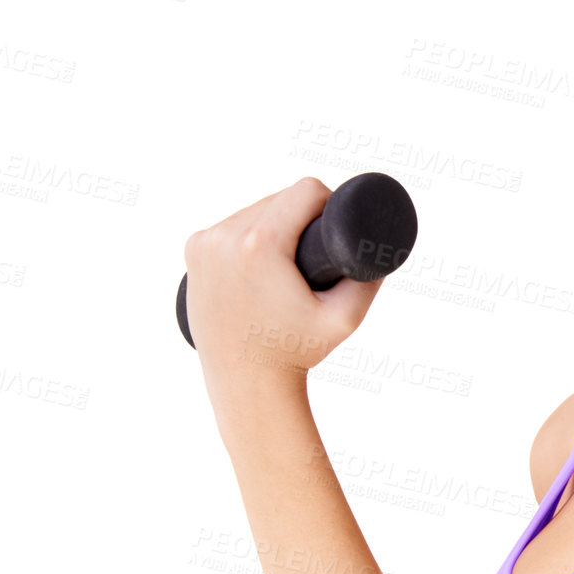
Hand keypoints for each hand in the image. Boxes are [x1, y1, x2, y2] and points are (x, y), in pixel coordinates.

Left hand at [182, 176, 383, 400]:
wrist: (245, 381)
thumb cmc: (294, 352)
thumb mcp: (343, 320)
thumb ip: (368, 282)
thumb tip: (379, 251)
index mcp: (259, 245)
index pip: (304, 192)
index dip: (328, 203)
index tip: (333, 228)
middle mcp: (224, 237)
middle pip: (278, 198)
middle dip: (300, 217)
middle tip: (314, 252)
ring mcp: (204, 243)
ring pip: (253, 210)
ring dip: (274, 224)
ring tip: (287, 261)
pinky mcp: (194, 252)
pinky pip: (230, 226)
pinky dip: (247, 234)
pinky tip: (258, 259)